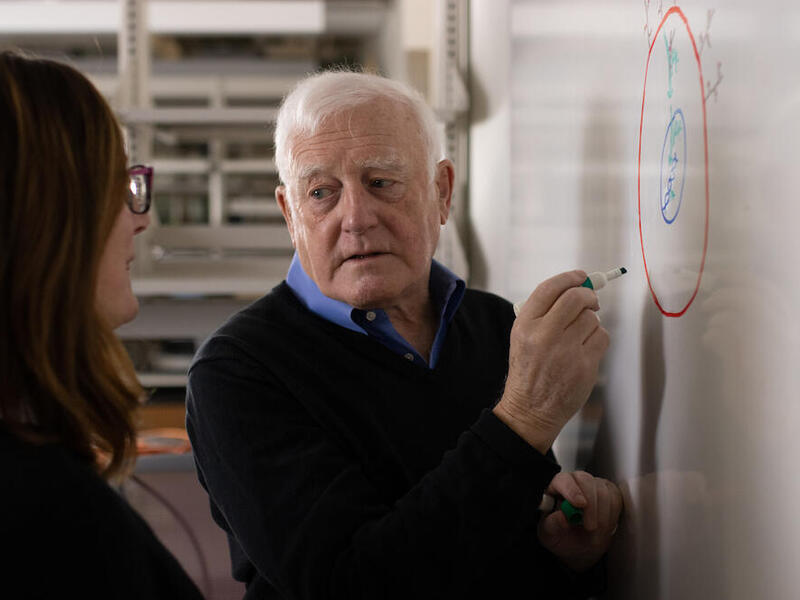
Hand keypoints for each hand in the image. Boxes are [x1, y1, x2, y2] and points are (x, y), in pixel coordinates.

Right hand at [494, 271, 608, 451]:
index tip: (581, 277)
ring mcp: (565, 350)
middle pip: (575, 298)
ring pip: (591, 318)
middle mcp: (544, 335)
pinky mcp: (584, 365)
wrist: (530, 409)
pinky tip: (585, 349)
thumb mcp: (522, 337)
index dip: (569, 278)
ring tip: (580, 335)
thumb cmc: (529, 372)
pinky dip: (598, 339)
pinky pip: (602, 337)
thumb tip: (575, 289)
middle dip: (588, 296)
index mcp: (525, 325)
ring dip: (591, 322)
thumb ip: (543, 313)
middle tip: (590, 301)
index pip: (549, 289)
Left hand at [537, 471, 621, 572]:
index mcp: (554, 488)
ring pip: (603, 491)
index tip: (580, 505)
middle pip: (585, 480)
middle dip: (591, 505)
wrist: (578, 546)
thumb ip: (553, 525)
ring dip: (602, 516)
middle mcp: (573, 482)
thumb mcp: (550, 535)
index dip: (572, 490)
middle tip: (590, 527)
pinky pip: (616, 498)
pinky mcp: (609, 492)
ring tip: (594, 535)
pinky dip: (612, 516)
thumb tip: (562, 517)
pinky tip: (603, 528)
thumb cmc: (561, 536)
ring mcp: (592, 485)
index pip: (563, 480)